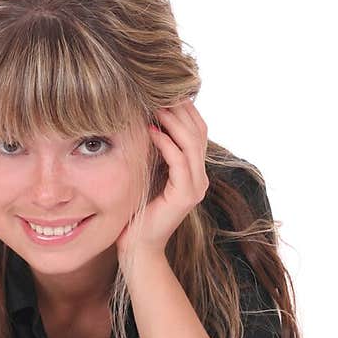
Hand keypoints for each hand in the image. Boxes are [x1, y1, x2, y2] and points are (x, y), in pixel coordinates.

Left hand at [116, 99, 209, 269]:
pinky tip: (150, 132)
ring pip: (192, 143)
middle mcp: (200, 177)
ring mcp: (195, 187)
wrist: (138, 247)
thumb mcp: (147, 173)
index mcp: (193, 170)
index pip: (197, 130)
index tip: (164, 90)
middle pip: (199, 131)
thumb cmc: (137, 210)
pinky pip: (179, 163)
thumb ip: (153, 151)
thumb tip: (144, 118)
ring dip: (174, 121)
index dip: (185, 108)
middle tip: (160, 90)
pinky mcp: (185, 197)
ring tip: (156, 105)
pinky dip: (166, 144)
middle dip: (181, 108)